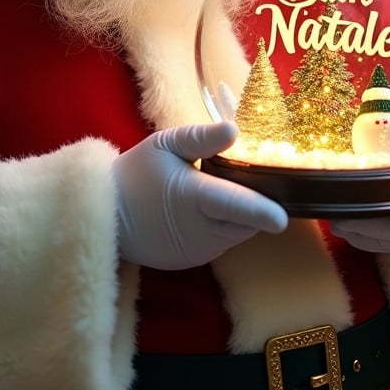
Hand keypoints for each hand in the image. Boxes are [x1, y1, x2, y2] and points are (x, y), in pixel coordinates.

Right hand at [112, 122, 287, 269]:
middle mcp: (201, 230)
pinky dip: (223, 227)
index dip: (260, 212)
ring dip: (239, 216)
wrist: (107, 215)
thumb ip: (200, 139)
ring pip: (238, 232)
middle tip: (242, 178)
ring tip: (214, 191)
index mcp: (194, 198)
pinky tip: (205, 211)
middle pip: (246, 220)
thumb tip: (234, 129)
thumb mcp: (164, 145)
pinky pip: (223, 242)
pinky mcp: (195, 260)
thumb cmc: (136, 174)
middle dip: (255, 203)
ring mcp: (199, 250)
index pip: (234, 205)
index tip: (282, 218)